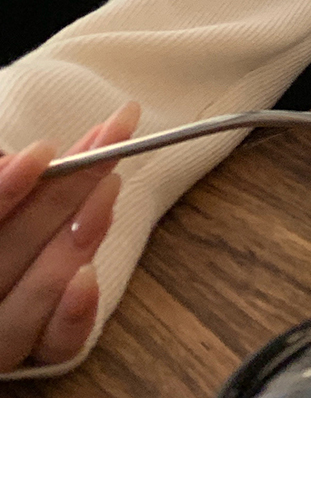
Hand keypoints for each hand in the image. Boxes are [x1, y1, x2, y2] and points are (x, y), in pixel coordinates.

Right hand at [0, 100, 138, 371]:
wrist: (11, 264)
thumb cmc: (11, 222)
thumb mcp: (5, 192)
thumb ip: (6, 181)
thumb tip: (20, 163)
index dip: (5, 192)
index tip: (42, 153)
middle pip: (10, 252)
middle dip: (62, 193)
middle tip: (106, 147)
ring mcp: (1, 336)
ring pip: (35, 293)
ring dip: (77, 237)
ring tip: (110, 186)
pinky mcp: (37, 353)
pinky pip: (56, 343)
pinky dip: (75, 312)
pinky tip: (90, 274)